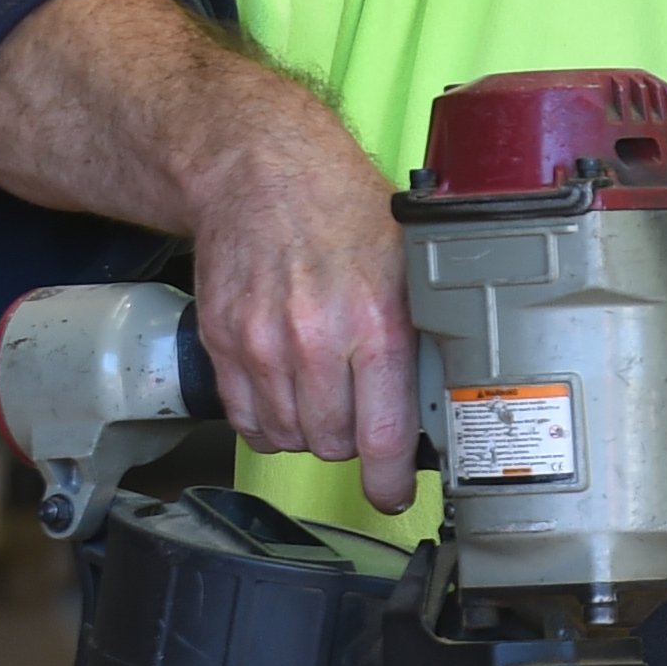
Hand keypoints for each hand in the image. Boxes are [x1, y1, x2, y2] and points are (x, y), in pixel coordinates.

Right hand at [186, 125, 420, 511]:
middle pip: (332, 444)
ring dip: (309, 432)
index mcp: (376, 324)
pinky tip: (285, 396)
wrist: (260, 172)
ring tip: (324, 397)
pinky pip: (245, 418)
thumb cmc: (342, 210)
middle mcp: (317, 340)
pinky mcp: (223, 342)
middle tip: (360, 418)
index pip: (383, 435)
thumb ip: (419, 334)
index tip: (392, 494)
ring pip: (288, 438)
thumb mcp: (407, 266)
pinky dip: (267, 422)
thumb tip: (443, 400)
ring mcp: (262, 345)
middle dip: (351, 443)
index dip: (389, 481)